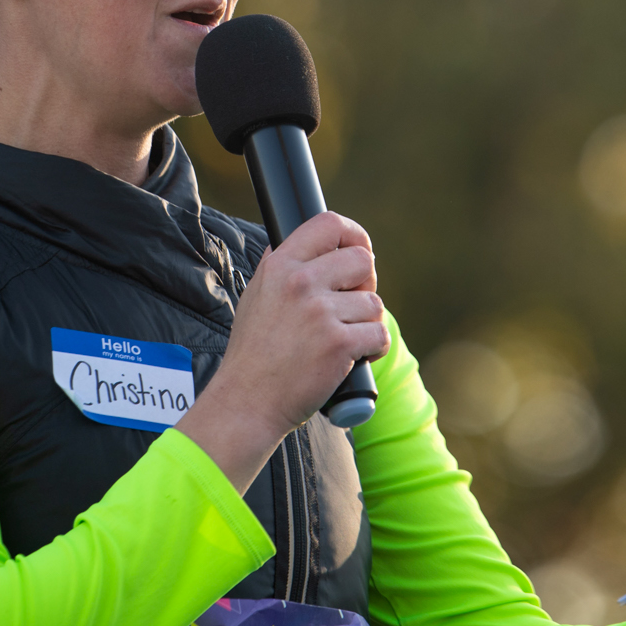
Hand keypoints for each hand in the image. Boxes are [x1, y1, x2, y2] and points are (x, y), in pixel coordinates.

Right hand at [176, 213, 389, 490]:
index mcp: (280, 265)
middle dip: (365, 284)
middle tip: (352, 305)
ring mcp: (320, 312)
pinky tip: (352, 358)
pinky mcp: (339, 343)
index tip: (359, 249)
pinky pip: (379, 334)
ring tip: (341, 340)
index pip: (328, 223)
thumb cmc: (253, 354)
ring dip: (366, 323)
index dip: (354, 234)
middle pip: (363, 260)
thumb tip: (292, 241)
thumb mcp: (255, 296)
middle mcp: (300, 282)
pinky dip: (373, 349)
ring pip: (374, 303)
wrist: (247, 401)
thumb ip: (278, 268)